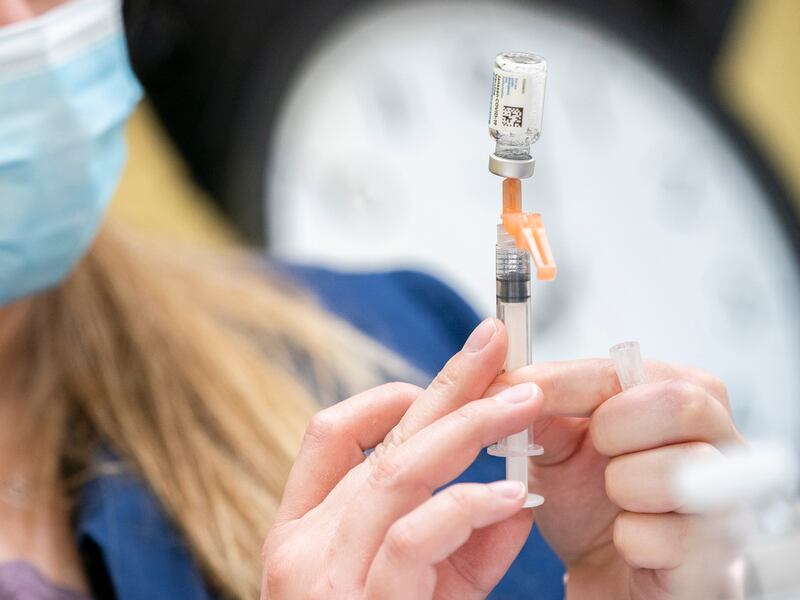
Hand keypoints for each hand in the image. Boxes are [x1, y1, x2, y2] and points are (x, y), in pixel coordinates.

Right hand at [262, 318, 541, 598]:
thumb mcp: (421, 597)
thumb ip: (464, 547)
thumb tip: (516, 495)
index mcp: (304, 532)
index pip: (328, 436)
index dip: (385, 398)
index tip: (441, 388)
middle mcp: (303, 545)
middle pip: (380, 440)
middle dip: (449, 385)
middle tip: (496, 344)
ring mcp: (326, 576)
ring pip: (397, 470)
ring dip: (469, 427)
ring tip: (523, 404)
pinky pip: (415, 536)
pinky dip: (467, 505)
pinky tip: (509, 495)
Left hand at [498, 359, 742, 598]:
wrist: (606, 574)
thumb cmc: (591, 500)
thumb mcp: (558, 444)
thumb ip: (539, 404)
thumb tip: (504, 365)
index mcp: (684, 395)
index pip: (631, 369)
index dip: (566, 382)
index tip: (516, 390)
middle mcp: (722, 441)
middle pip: (680, 404)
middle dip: (613, 428)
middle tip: (595, 448)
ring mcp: (728, 501)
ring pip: (674, 473)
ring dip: (620, 486)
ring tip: (614, 497)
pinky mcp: (717, 559)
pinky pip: (662, 538)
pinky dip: (628, 540)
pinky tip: (627, 540)